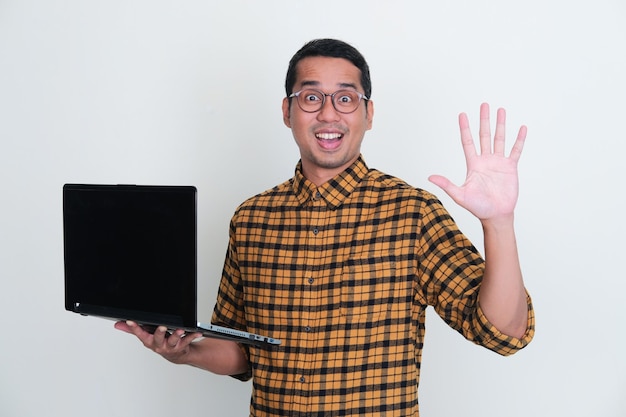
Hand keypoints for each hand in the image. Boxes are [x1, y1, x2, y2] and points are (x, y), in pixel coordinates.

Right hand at [114, 320, 201, 363]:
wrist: (176, 355)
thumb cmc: (160, 342)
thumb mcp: (146, 336)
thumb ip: (132, 330)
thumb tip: (118, 324)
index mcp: (149, 341)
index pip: (140, 334)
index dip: (135, 328)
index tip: (131, 321)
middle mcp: (159, 345)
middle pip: (158, 338)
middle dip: (160, 333)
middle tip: (162, 326)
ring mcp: (171, 346)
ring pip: (174, 340)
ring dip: (177, 335)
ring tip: (179, 330)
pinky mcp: (182, 345)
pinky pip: (188, 340)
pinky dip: (193, 335)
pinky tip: (197, 331)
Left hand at [428, 103, 526, 220]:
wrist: (496, 215)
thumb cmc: (478, 207)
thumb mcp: (460, 195)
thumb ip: (446, 184)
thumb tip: (430, 177)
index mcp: (473, 164)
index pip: (468, 142)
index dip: (465, 128)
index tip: (462, 114)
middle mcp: (485, 160)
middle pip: (484, 135)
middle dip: (484, 120)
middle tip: (484, 104)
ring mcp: (498, 163)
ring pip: (499, 139)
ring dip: (500, 125)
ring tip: (501, 110)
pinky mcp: (511, 168)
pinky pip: (516, 150)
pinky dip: (519, 139)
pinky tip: (521, 128)